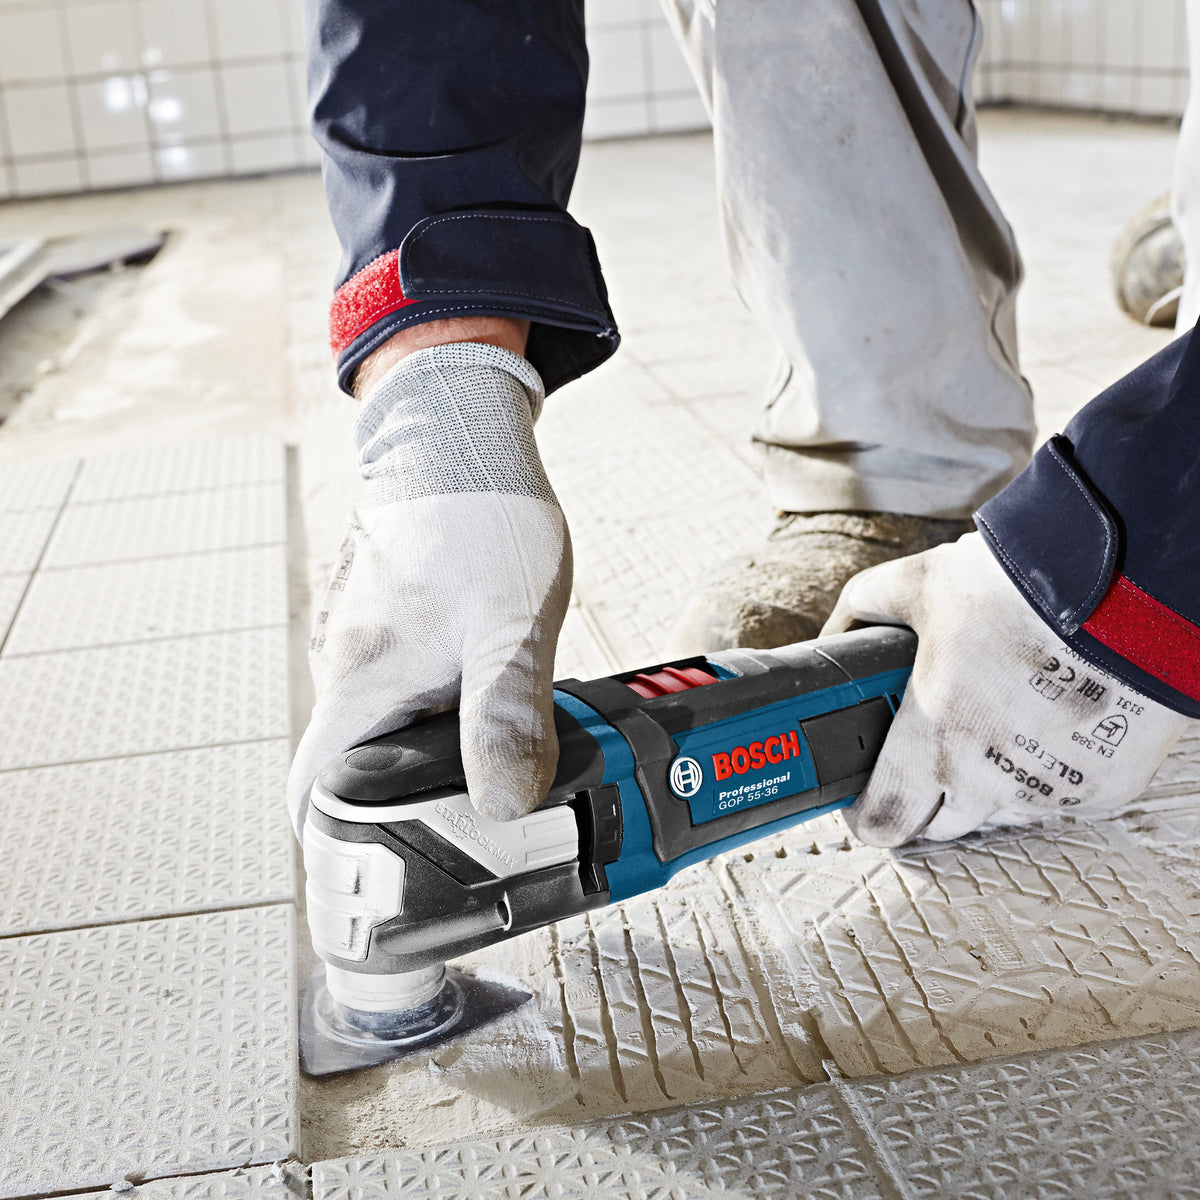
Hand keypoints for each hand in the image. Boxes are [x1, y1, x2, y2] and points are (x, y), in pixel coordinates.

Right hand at [287, 341, 570, 830]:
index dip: (339, 855)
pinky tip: (494, 730)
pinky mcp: (403, 631)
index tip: (379, 896)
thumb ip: (507, 715)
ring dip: (432, 772)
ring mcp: (374, 649)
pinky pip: (412, 699)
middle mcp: (352, 671)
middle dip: (402, 824)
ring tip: (496, 799)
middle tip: (468, 859)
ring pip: (388, 737)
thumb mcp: (512, 625)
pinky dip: (445, 728)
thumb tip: (506, 804)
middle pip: (355, 778)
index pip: (317, 799)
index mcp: (361, 683)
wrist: (465, 434)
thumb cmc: (482, 517)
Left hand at [822, 532, 1188, 846]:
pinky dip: (1039, 774)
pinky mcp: (1100, 790)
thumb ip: (862, 612)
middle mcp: (991, 776)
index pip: (885, 820)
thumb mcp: (919, 583)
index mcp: (938, 734)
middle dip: (922, 798)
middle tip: (924, 755)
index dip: (865, 816)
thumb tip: (834, 639)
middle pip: (938, 826)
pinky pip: (1051, 800)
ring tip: (992, 724)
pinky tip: (1041, 724)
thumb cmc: (1021, 586)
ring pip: (996, 812)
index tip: (862, 801)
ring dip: (983, 784)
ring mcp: (1049, 789)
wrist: (1130, 588)